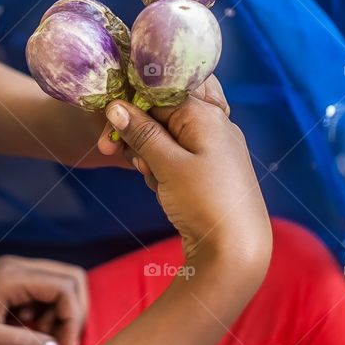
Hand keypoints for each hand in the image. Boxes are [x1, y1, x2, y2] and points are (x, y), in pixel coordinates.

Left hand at [0, 256, 88, 344]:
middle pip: (71, 278)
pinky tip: (30, 331)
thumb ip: (21, 342)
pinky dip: (47, 313)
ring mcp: (15, 273)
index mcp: (13, 276)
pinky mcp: (11, 284)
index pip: (65, 287)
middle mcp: (19, 267)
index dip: (72, 319)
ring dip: (60, 314)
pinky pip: (44, 292)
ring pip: (60, 284)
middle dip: (74, 312)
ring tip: (39, 338)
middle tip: (60, 341)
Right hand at [104, 90, 270, 270]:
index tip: (108, 135)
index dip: (129, 109)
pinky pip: (179, 157)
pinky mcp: (211, 169)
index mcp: (205, 114)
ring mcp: (214, 147)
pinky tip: (162, 187)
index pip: (158, 93)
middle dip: (138, 134)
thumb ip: (142, 133)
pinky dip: (164, 168)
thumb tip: (116, 106)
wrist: (237, 250)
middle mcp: (214, 124)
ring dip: (150, 155)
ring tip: (152, 178)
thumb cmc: (204, 202)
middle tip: (116, 154)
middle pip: (162, 115)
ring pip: (167, 138)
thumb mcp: (168, 165)